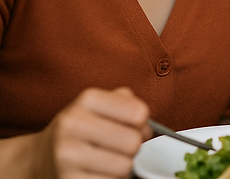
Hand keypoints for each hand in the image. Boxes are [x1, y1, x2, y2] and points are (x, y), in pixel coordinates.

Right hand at [32, 87, 150, 178]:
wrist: (40, 156)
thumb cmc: (80, 129)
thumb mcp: (100, 105)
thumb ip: (128, 103)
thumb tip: (145, 125)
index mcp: (87, 100)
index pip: (138, 113)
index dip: (143, 123)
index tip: (134, 127)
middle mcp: (72, 125)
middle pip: (133, 142)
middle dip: (134, 147)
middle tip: (122, 147)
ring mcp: (66, 155)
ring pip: (125, 166)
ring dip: (124, 166)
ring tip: (110, 159)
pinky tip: (100, 172)